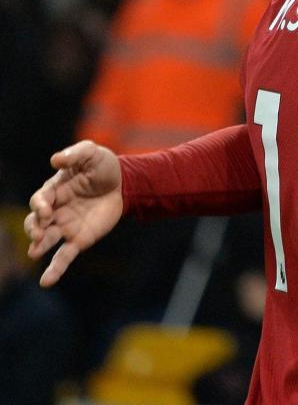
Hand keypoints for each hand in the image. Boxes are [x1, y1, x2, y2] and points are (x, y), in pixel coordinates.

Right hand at [25, 141, 123, 286]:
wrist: (125, 183)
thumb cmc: (103, 166)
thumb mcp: (91, 153)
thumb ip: (74, 154)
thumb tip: (55, 160)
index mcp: (54, 190)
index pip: (40, 199)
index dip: (40, 205)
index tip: (46, 210)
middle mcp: (55, 211)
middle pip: (36, 222)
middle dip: (34, 228)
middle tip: (39, 233)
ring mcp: (65, 227)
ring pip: (46, 241)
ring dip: (38, 247)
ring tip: (34, 252)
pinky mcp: (78, 240)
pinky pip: (63, 257)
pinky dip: (54, 269)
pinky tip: (46, 282)